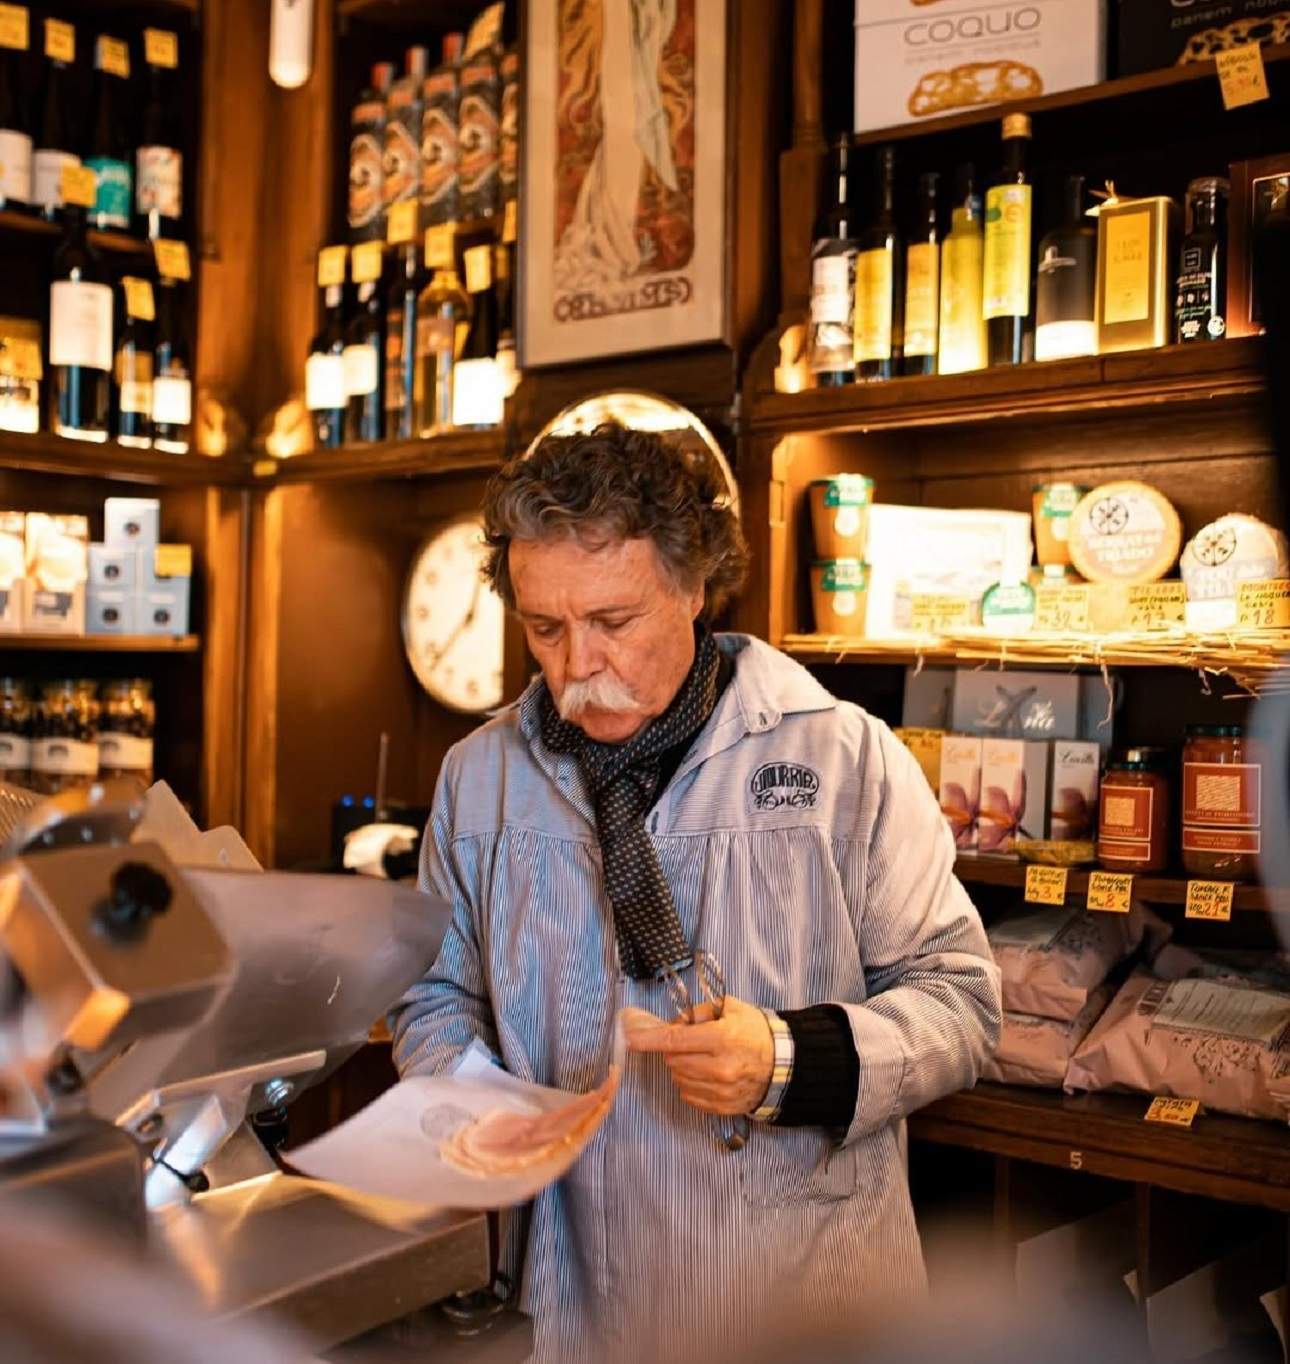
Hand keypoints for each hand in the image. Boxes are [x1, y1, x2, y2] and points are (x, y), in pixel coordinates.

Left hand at [622, 996, 773, 1116]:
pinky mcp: (721, 1106)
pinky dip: (690, 1083)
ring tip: (701, 1058)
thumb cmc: (754, 1031)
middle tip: (690, 1042)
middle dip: (674, 1049)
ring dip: (681, 1067)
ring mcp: (720, 1090)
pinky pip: (689, 1096)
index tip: (630, 1038)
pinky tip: (705, 1074)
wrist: (782, 1064)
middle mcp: (719, 1067)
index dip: (648, 1040)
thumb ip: (697, 1013)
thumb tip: (672, 1024)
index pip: (674, 1040)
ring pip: (678, 1079)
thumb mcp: (730, 1008)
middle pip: (673, 1060)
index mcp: (721, 1038)